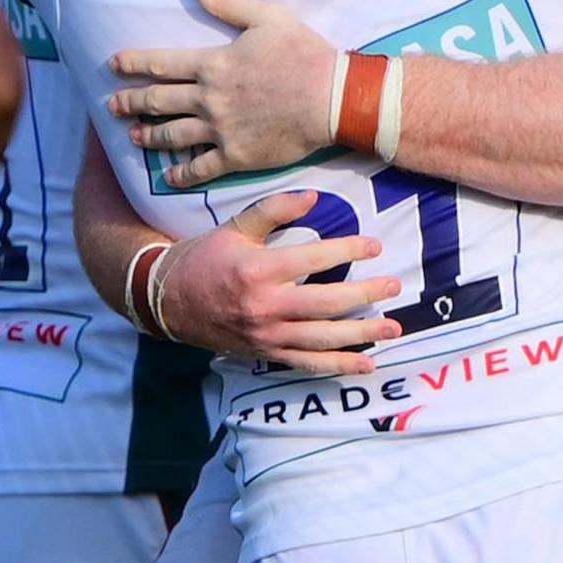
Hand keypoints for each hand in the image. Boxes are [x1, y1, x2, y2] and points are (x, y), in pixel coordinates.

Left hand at [109, 0, 346, 186]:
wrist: (332, 99)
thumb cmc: (303, 54)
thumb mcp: (267, 17)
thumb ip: (226, 2)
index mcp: (212, 64)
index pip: (160, 63)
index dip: (133, 63)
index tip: (113, 65)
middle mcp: (208, 99)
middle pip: (158, 101)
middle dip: (131, 102)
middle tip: (112, 107)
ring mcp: (220, 130)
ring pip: (172, 134)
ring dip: (149, 135)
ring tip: (133, 136)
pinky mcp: (236, 156)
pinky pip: (200, 168)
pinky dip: (181, 173)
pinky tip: (168, 176)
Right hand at [154, 189, 403, 372]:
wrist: (168, 300)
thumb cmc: (205, 258)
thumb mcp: (235, 227)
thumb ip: (274, 210)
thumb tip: (313, 197)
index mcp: (258, 270)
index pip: (313, 259)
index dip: (348, 251)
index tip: (374, 247)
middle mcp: (265, 306)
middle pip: (326, 303)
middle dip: (364, 295)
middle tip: (393, 286)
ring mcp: (266, 335)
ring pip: (322, 338)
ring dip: (361, 334)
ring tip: (393, 328)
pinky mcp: (266, 353)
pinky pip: (307, 364)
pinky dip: (338, 366)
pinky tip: (366, 364)